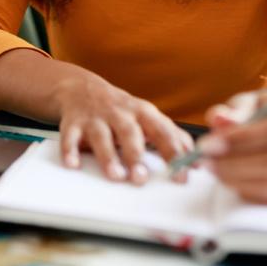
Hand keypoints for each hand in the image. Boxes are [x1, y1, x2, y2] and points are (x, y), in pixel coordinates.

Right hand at [55, 72, 193, 184]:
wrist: (81, 88)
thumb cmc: (121, 109)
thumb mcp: (147, 116)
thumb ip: (171, 135)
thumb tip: (196, 160)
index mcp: (143, 113)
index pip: (162, 132)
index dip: (173, 153)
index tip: (181, 175)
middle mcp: (120, 113)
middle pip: (130, 132)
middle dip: (136, 155)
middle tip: (141, 178)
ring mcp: (95, 117)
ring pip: (102, 136)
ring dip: (108, 156)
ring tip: (115, 176)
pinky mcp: (73, 122)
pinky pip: (70, 137)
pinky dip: (70, 150)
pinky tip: (73, 164)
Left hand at [199, 88, 266, 203]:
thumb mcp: (251, 102)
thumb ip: (235, 110)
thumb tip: (219, 120)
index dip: (242, 137)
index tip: (209, 143)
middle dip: (233, 161)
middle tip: (204, 159)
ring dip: (235, 177)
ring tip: (212, 167)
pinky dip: (245, 189)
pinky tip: (228, 177)